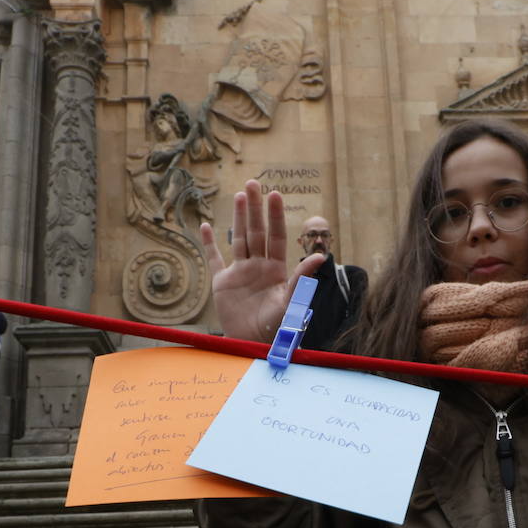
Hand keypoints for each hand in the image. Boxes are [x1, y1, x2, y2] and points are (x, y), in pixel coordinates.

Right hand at [200, 180, 324, 342]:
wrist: (252, 344)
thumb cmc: (276, 327)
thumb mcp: (291, 301)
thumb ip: (303, 278)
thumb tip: (322, 256)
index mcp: (276, 269)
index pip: (276, 236)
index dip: (275, 216)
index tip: (274, 194)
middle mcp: (258, 266)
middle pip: (256, 232)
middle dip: (255, 208)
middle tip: (253, 183)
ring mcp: (240, 272)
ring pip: (239, 238)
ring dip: (239, 218)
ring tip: (240, 195)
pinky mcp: (222, 283)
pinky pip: (214, 259)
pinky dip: (208, 244)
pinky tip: (205, 226)